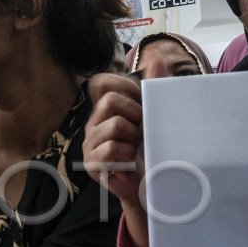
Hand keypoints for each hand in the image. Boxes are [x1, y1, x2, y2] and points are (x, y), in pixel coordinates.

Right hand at [83, 73, 144, 209]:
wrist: (154, 188)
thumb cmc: (155, 150)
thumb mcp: (157, 116)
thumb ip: (156, 87)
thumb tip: (156, 57)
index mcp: (107, 109)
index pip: (102, 82)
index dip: (123, 87)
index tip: (140, 104)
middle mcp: (95, 123)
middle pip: (110, 100)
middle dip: (135, 114)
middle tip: (142, 131)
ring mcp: (90, 144)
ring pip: (114, 125)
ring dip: (134, 137)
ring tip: (137, 149)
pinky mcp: (92, 164)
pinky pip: (109, 150)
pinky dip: (126, 155)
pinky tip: (129, 163)